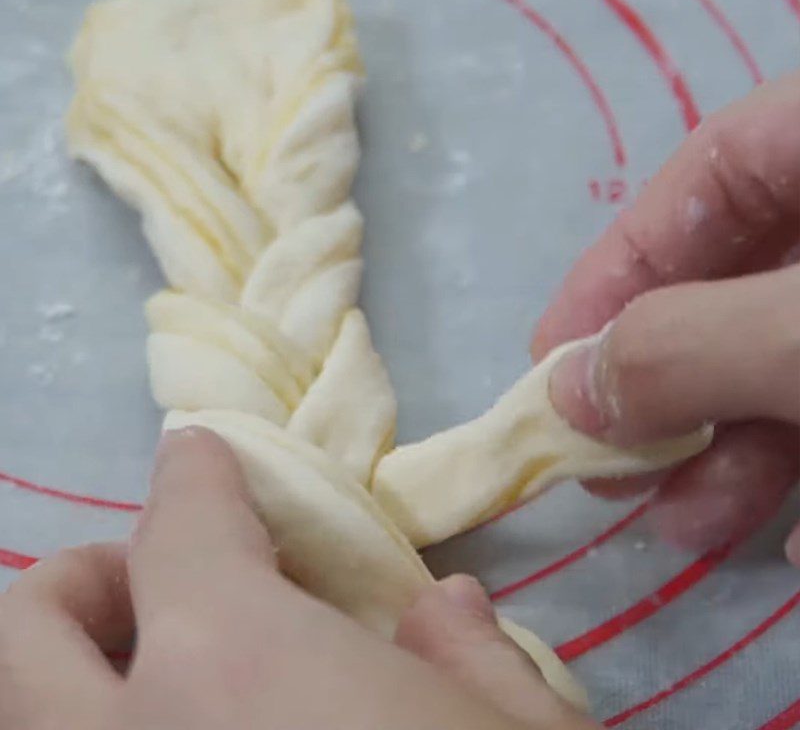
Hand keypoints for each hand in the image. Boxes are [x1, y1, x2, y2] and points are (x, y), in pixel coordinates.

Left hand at [0, 428, 595, 729]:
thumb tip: (441, 608)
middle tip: (153, 590)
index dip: (196, 473)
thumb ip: (469, 656)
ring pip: (23, 724)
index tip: (202, 456)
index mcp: (237, 667)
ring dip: (66, 681)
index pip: (183, 523)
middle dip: (86, 584)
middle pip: (26, 629)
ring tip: (157, 679)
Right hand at [534, 70, 799, 562]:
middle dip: (666, 383)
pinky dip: (799, 462)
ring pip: (788, 357)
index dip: (620, 266)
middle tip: (605, 466)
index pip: (709, 172)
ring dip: (726, 448)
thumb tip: (565, 392)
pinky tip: (785, 538)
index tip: (554, 361)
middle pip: (738, 280)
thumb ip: (688, 348)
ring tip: (680, 524)